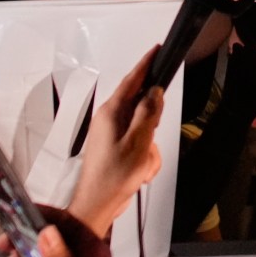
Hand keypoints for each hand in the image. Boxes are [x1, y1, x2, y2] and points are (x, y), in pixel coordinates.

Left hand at [66, 49, 163, 234]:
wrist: (97, 206)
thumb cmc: (113, 177)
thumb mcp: (138, 144)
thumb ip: (148, 115)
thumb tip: (155, 91)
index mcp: (112, 113)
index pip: (132, 80)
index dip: (146, 64)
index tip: (158, 50)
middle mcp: (110, 119)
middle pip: (144, 108)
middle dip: (153, 127)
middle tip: (149, 145)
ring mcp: (113, 134)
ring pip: (146, 130)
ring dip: (150, 149)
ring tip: (141, 166)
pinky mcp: (117, 148)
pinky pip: (141, 146)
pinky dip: (145, 159)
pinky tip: (139, 172)